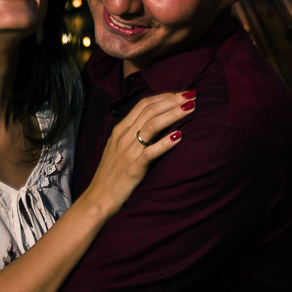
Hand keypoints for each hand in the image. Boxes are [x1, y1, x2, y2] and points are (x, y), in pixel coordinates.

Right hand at [85, 91, 195, 215]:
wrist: (98, 197)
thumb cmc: (113, 173)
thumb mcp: (119, 147)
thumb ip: (133, 132)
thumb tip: (153, 121)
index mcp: (121, 129)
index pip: (144, 104)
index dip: (164, 96)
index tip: (181, 94)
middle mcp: (124, 136)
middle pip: (150, 110)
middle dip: (173, 100)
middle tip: (192, 94)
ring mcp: (128, 151)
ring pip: (152, 125)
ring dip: (173, 114)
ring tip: (191, 108)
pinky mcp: (134, 168)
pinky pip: (151, 152)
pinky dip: (166, 143)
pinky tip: (180, 136)